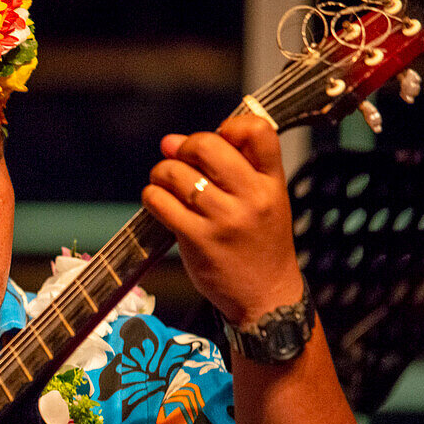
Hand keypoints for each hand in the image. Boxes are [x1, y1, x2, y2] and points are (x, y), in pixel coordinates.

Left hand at [141, 114, 303, 325]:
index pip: (257, 130)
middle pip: (206, 145)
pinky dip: (152, 196)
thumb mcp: (266, 200)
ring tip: (164, 183)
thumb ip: (232, 167)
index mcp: (272, 182)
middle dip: (183, 147)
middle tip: (179, 161)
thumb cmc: (259, 243)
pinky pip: (161, 203)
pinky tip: (157, 201)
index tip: (217, 139)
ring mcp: (224, 219)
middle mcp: (251, 197)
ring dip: (161, 173)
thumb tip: (171, 141)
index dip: (229, 126)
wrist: (266, 297)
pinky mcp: (198, 240)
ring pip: (176, 174)